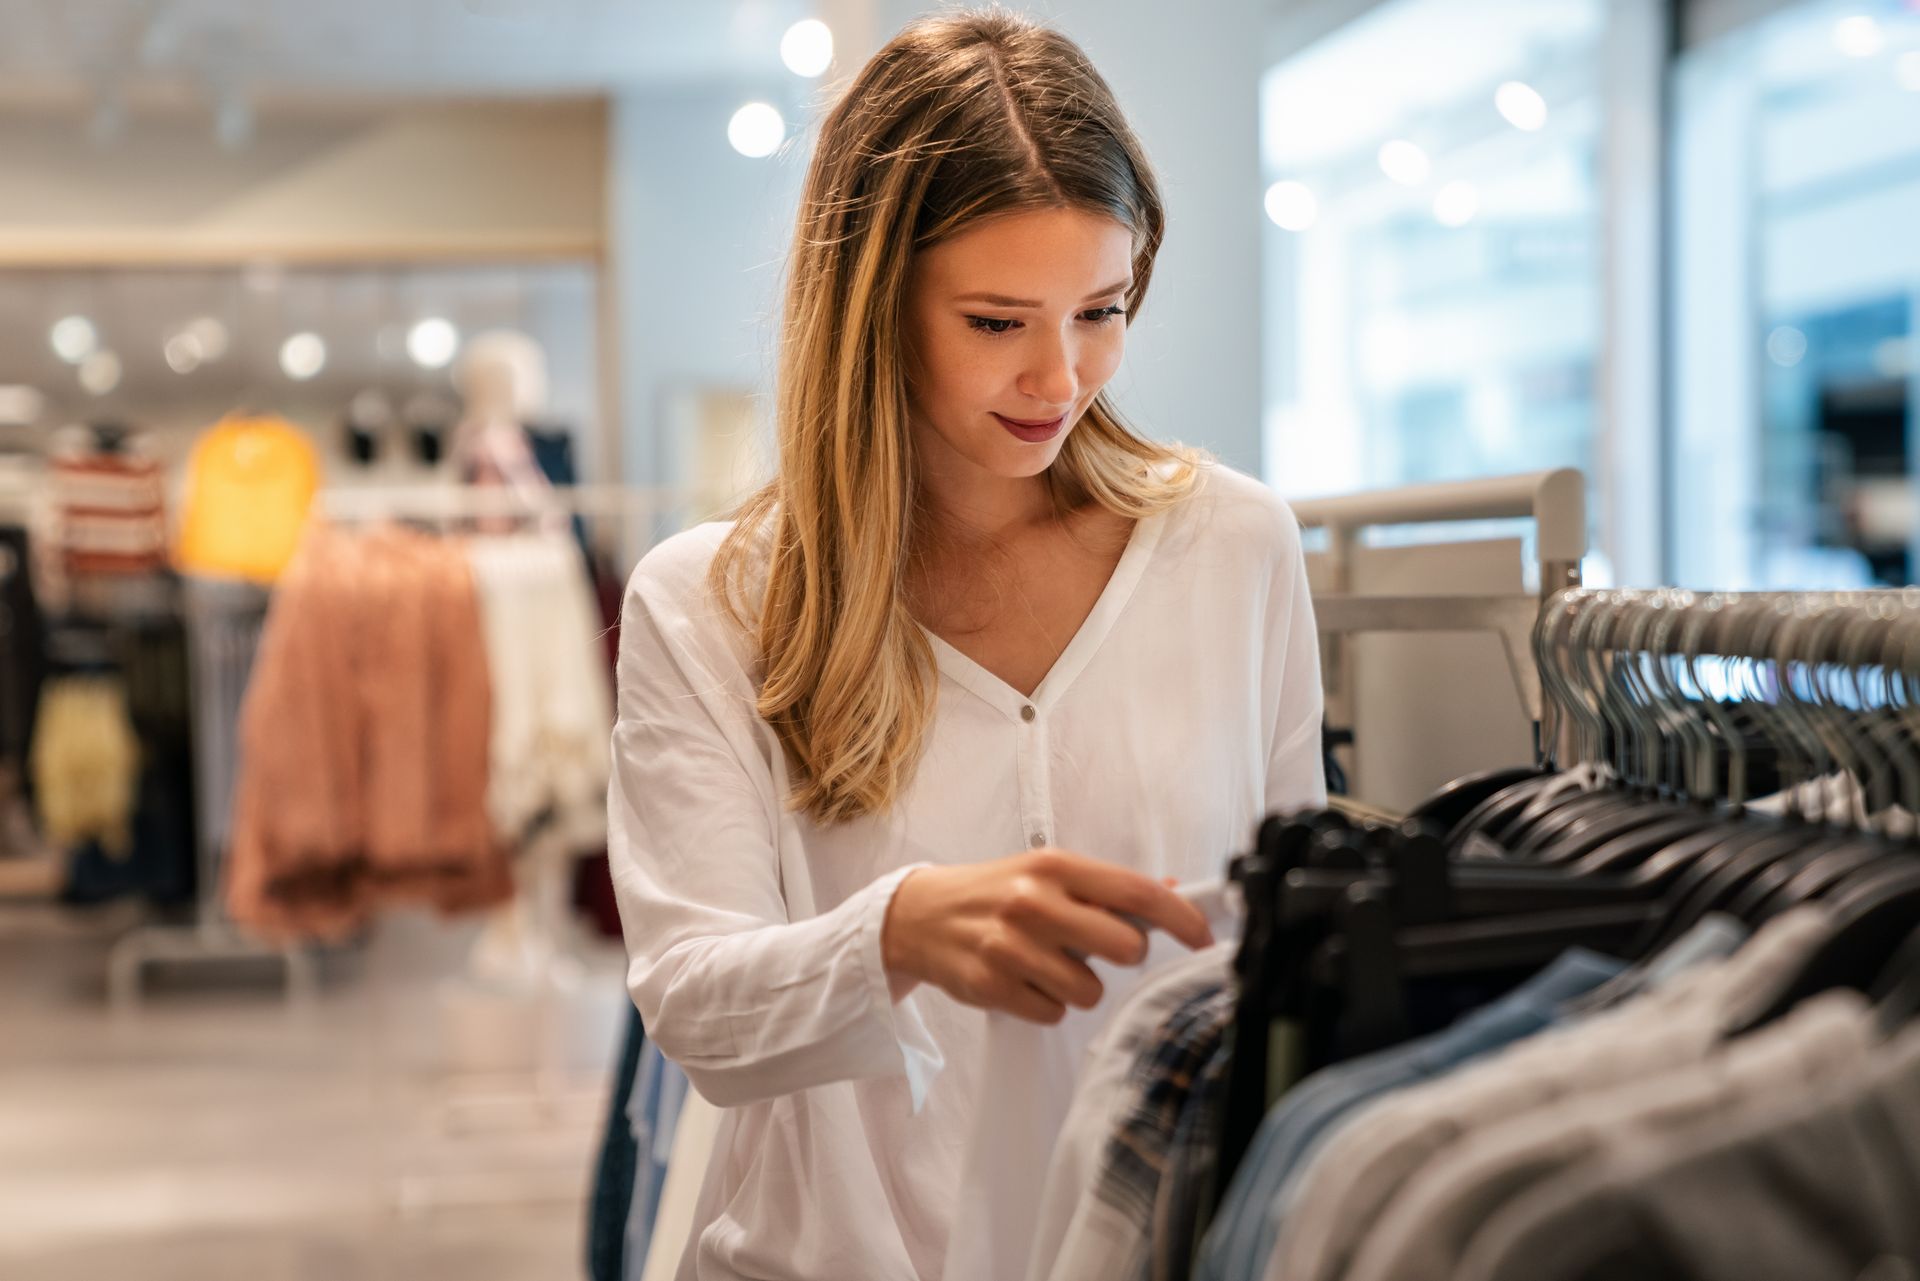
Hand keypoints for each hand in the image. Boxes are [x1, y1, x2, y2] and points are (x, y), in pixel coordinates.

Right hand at [880, 849, 1214, 1023]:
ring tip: (1048, 965)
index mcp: (1054, 866)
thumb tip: (1174, 889)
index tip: (1204, 938)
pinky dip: (1046, 1004)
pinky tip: (1023, 981)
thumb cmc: (994, 892)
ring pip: (1090, 990)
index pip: (1137, 893)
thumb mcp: (1046, 873)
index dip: (1182, 918)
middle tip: (1095, 948)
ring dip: (1079, 985)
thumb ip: (1106, 887)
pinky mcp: (991, 985)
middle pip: (1125, 947)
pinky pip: (1053, 1012)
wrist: (918, 916)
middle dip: (1123, 956)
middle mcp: (1033, 902)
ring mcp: (1009, 946)